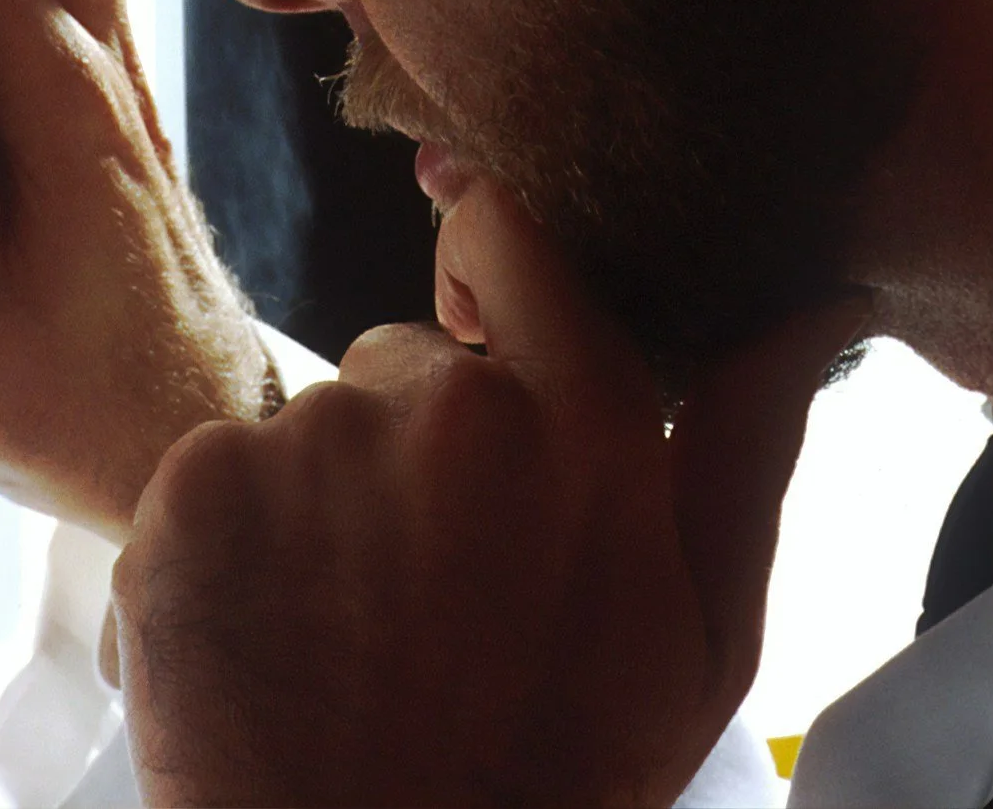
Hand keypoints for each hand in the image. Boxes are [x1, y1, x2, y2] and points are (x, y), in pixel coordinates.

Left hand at [110, 178, 867, 805]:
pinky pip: (213, 474)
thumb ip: (741, 454)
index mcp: (583, 424)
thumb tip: (798, 310)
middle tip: (426, 586)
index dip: (486, 265)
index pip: (516, 237)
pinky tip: (270, 634)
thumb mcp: (698, 638)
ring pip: (307, 430)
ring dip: (319, 504)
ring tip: (349, 630)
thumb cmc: (551, 773)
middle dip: (413, 446)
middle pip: (402, 363)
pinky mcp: (194, 484)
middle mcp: (444, 406)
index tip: (475, 324)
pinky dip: (226, 541)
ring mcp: (306, 440)